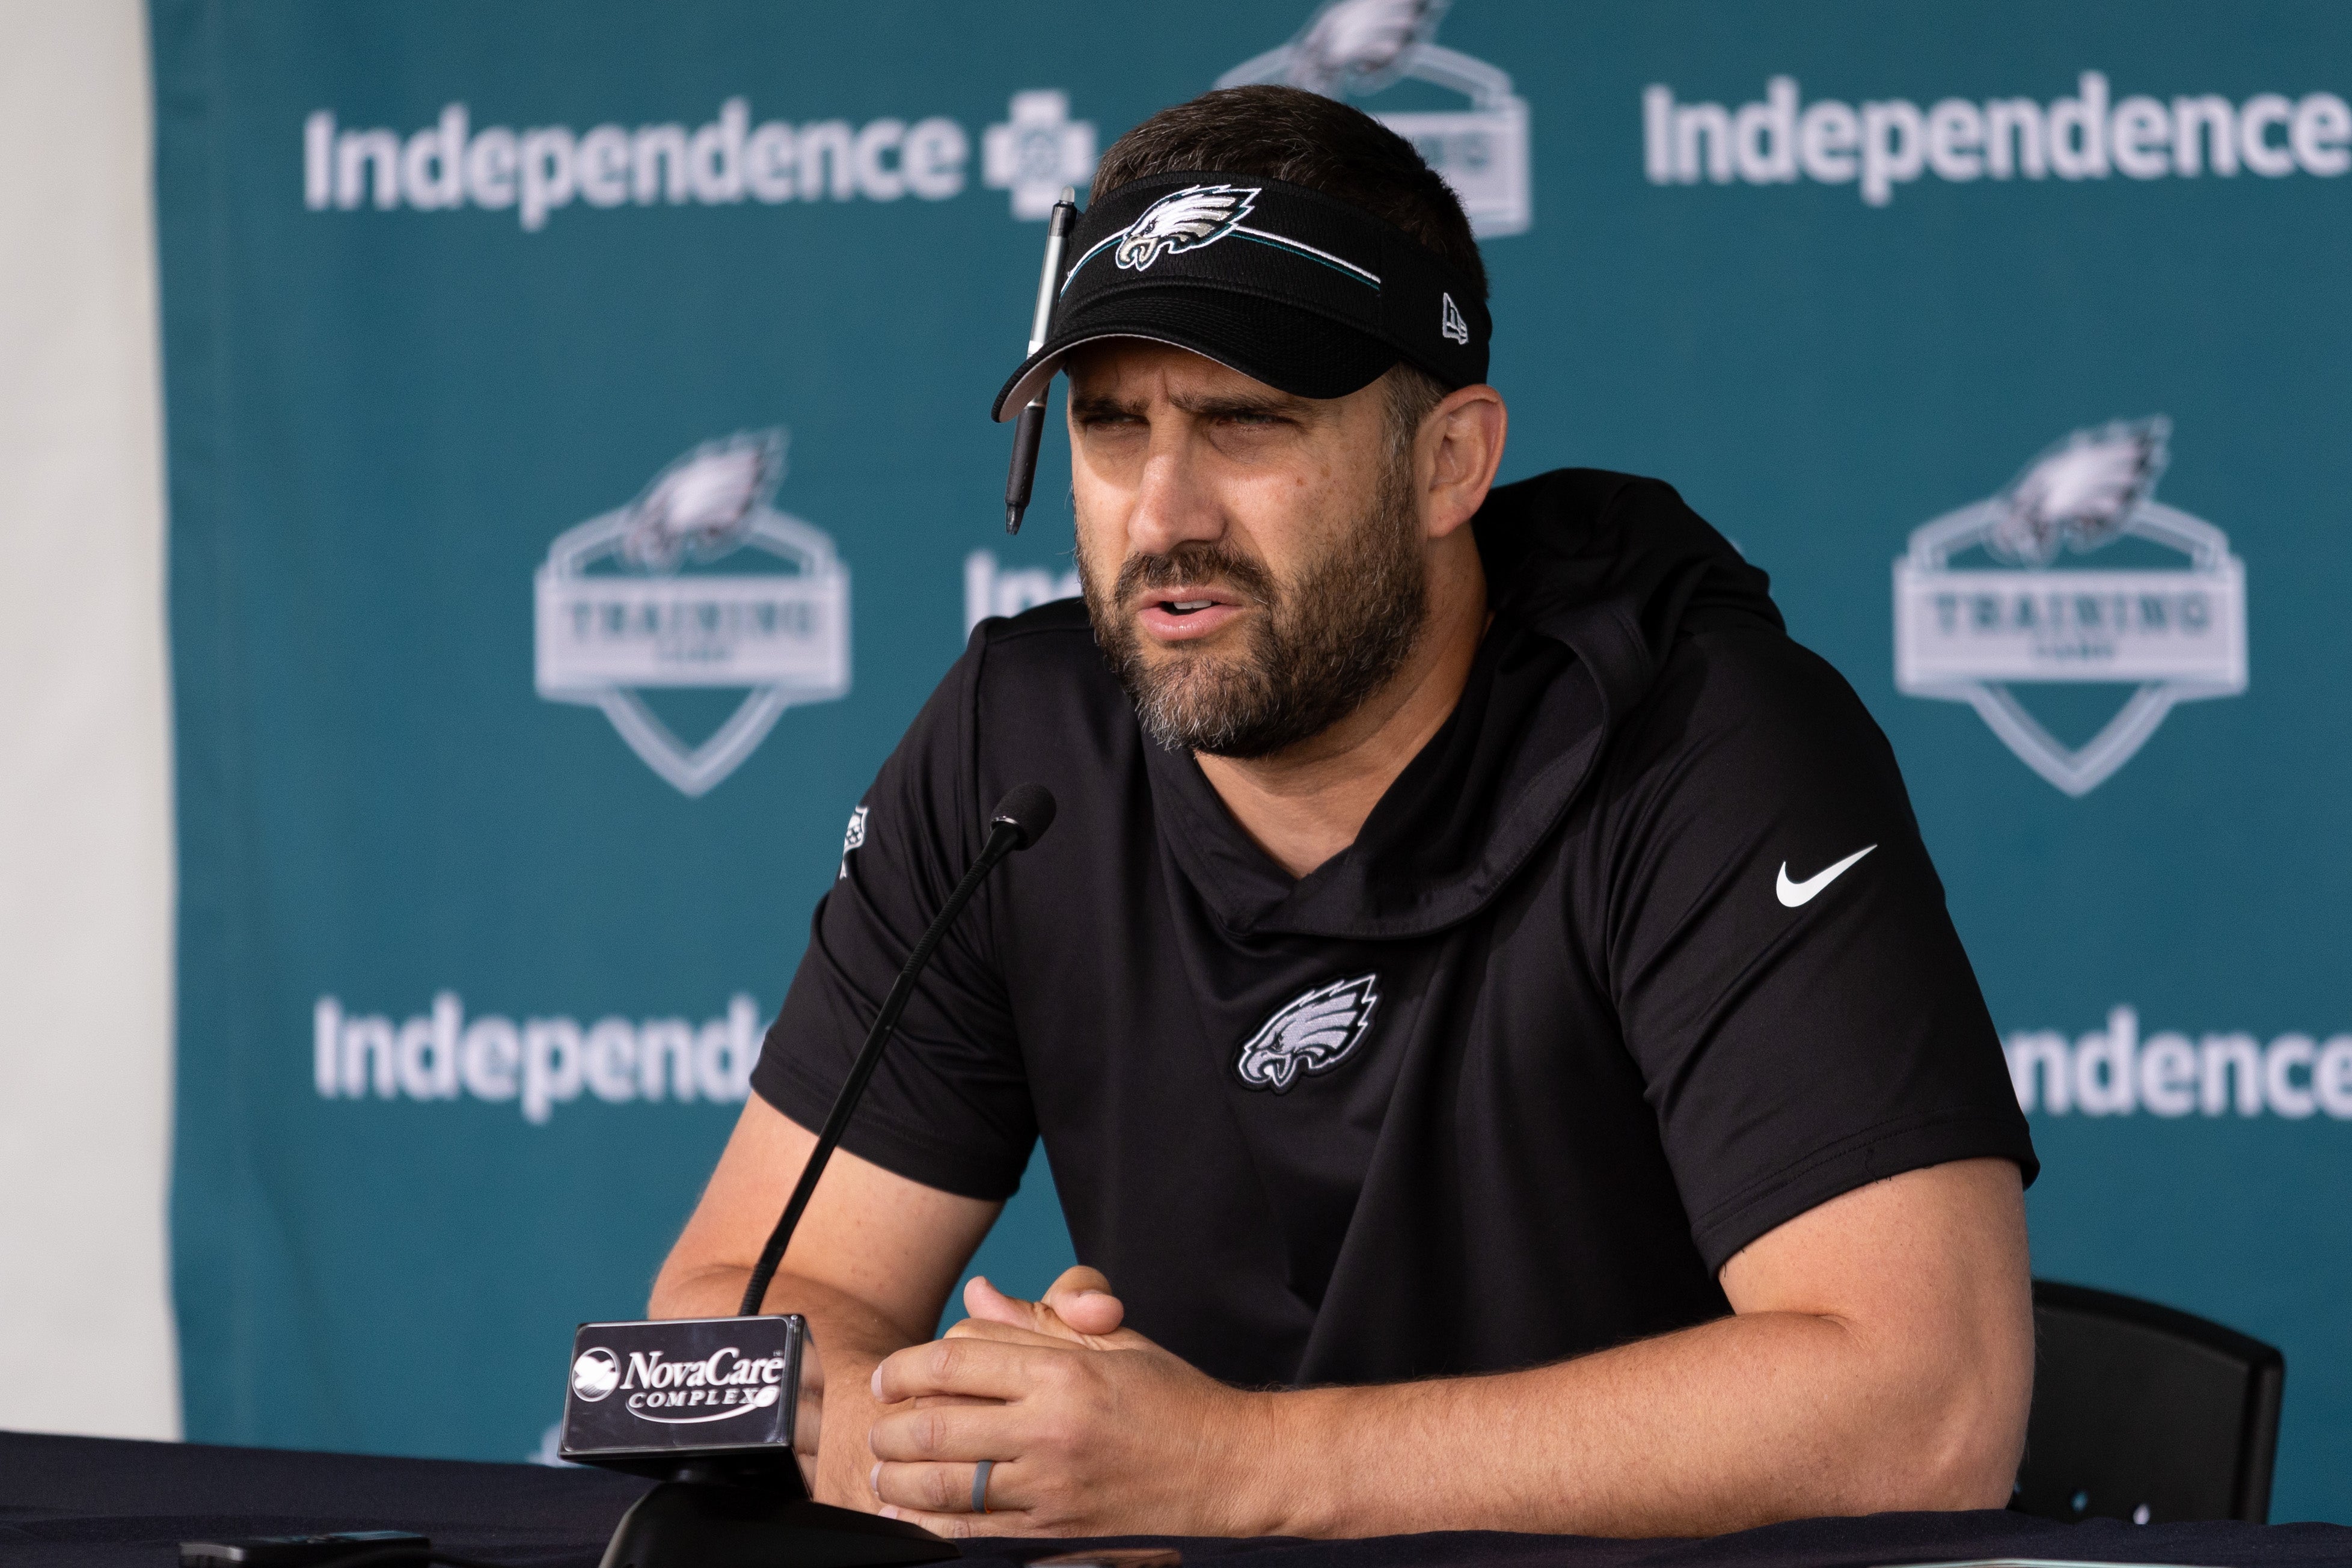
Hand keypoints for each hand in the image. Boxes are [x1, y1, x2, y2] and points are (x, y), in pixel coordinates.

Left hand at [866, 1269, 1271, 1536]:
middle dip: (891, 1427)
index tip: (887, 1377)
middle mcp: (1053, 1430)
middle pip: (937, 1424)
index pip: (955, 1361)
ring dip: (900, 1478)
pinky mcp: (1058, 1538)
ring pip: (945, 1486)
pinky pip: (975, 1537)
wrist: (1236, 1471)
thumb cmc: (1177, 1402)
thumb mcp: (1113, 1345)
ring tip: (885, 1469)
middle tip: (879, 1426)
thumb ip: (1038, 1322)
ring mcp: (1053, 1491)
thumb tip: (976, 1295)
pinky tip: (912, 1518)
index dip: (905, 1367)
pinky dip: (931, 1528)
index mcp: (1065, 1373)